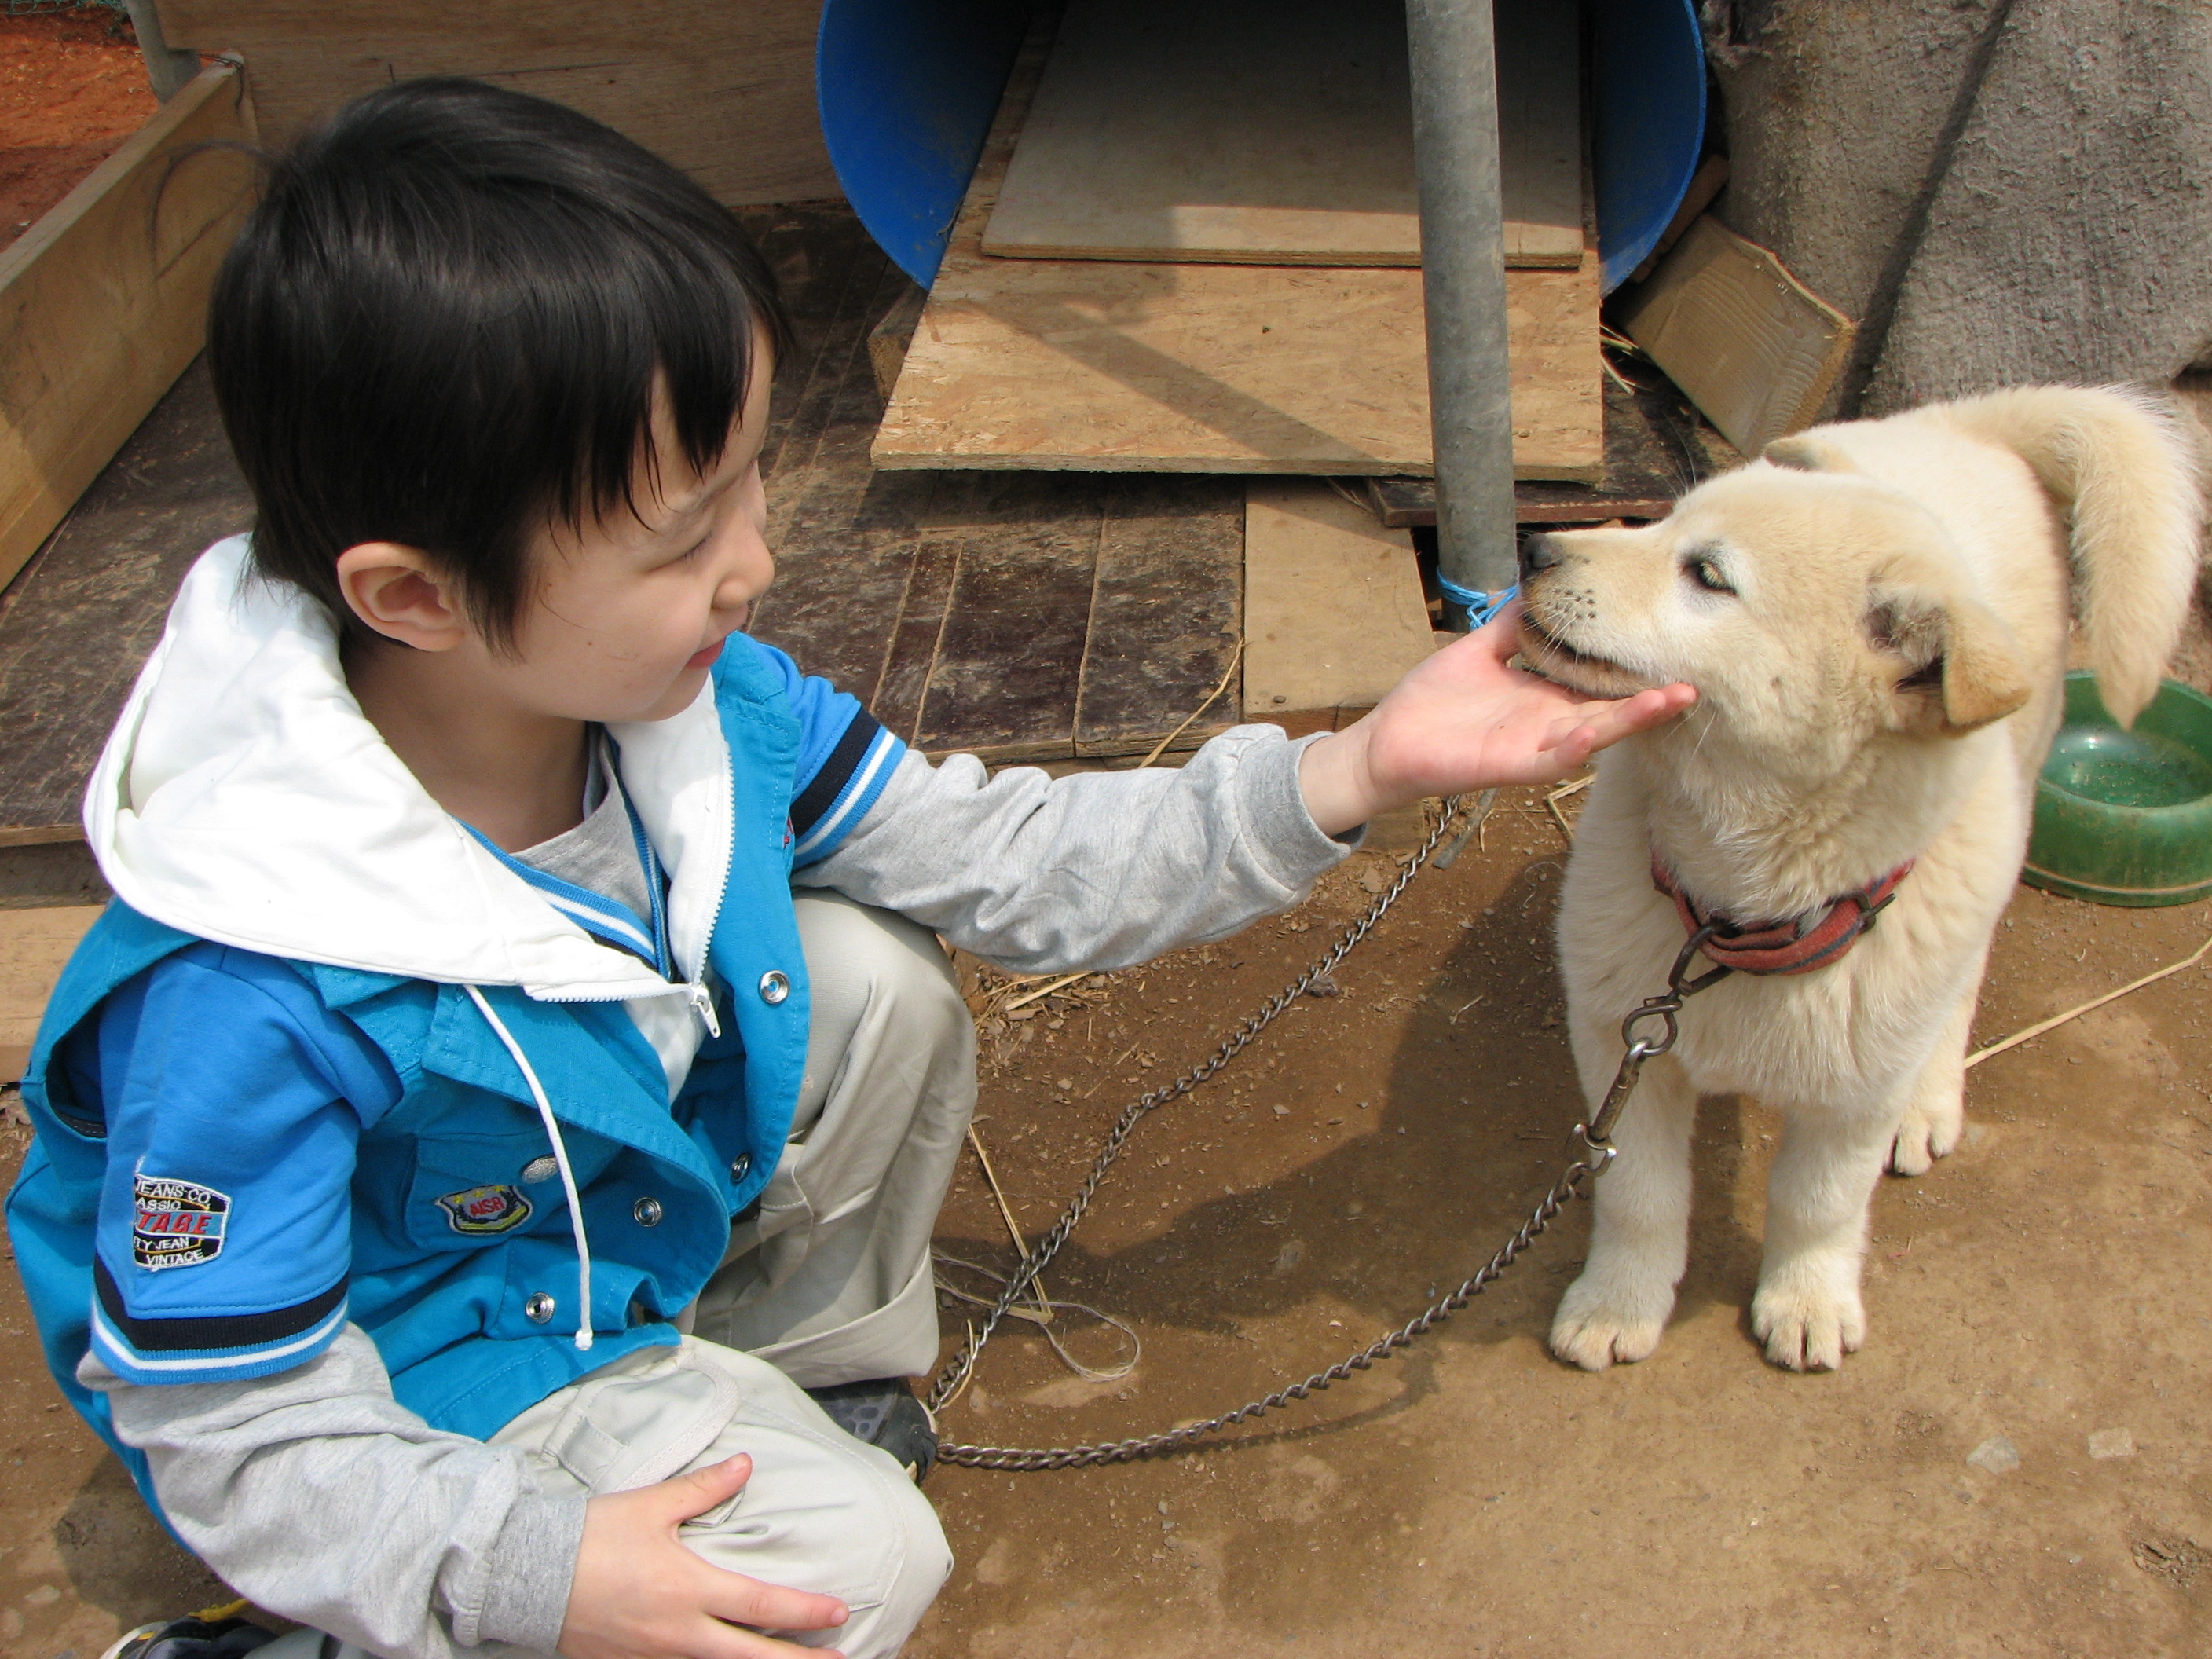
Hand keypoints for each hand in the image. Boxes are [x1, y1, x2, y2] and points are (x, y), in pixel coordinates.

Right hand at [559, 1455, 848, 1658]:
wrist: (526, 1574)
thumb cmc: (591, 1537)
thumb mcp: (652, 1505)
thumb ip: (704, 1489)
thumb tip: (745, 1466)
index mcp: (689, 1589)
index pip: (762, 1607)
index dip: (805, 1612)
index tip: (839, 1613)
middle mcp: (679, 1632)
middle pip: (751, 1657)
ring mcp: (655, 1656)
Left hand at [1296, 601, 1694, 834]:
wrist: (1387, 742)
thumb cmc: (1433, 700)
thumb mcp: (1481, 649)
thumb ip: (1514, 623)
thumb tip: (1540, 584)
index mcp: (1546, 695)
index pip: (1601, 680)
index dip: (1635, 664)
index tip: (1672, 639)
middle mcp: (1550, 722)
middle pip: (1612, 709)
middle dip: (1654, 696)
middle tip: (1698, 677)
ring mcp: (1534, 747)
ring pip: (1595, 734)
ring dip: (1632, 720)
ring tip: (1673, 700)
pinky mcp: (1510, 767)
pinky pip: (1550, 759)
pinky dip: (1575, 747)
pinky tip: (1596, 733)